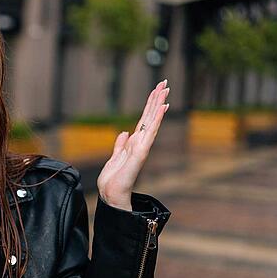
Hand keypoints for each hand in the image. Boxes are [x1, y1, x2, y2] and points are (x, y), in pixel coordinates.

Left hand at [96, 79, 169, 210]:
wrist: (111, 194)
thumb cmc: (113, 179)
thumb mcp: (114, 158)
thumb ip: (120, 145)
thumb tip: (124, 132)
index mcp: (134, 143)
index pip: (144, 120)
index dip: (150, 105)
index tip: (156, 90)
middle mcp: (140, 143)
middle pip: (150, 117)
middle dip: (156, 99)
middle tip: (164, 82)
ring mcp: (142, 147)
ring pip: (152, 121)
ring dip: (158, 105)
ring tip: (165, 90)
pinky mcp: (140, 153)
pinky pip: (149, 134)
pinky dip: (155, 121)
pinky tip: (161, 109)